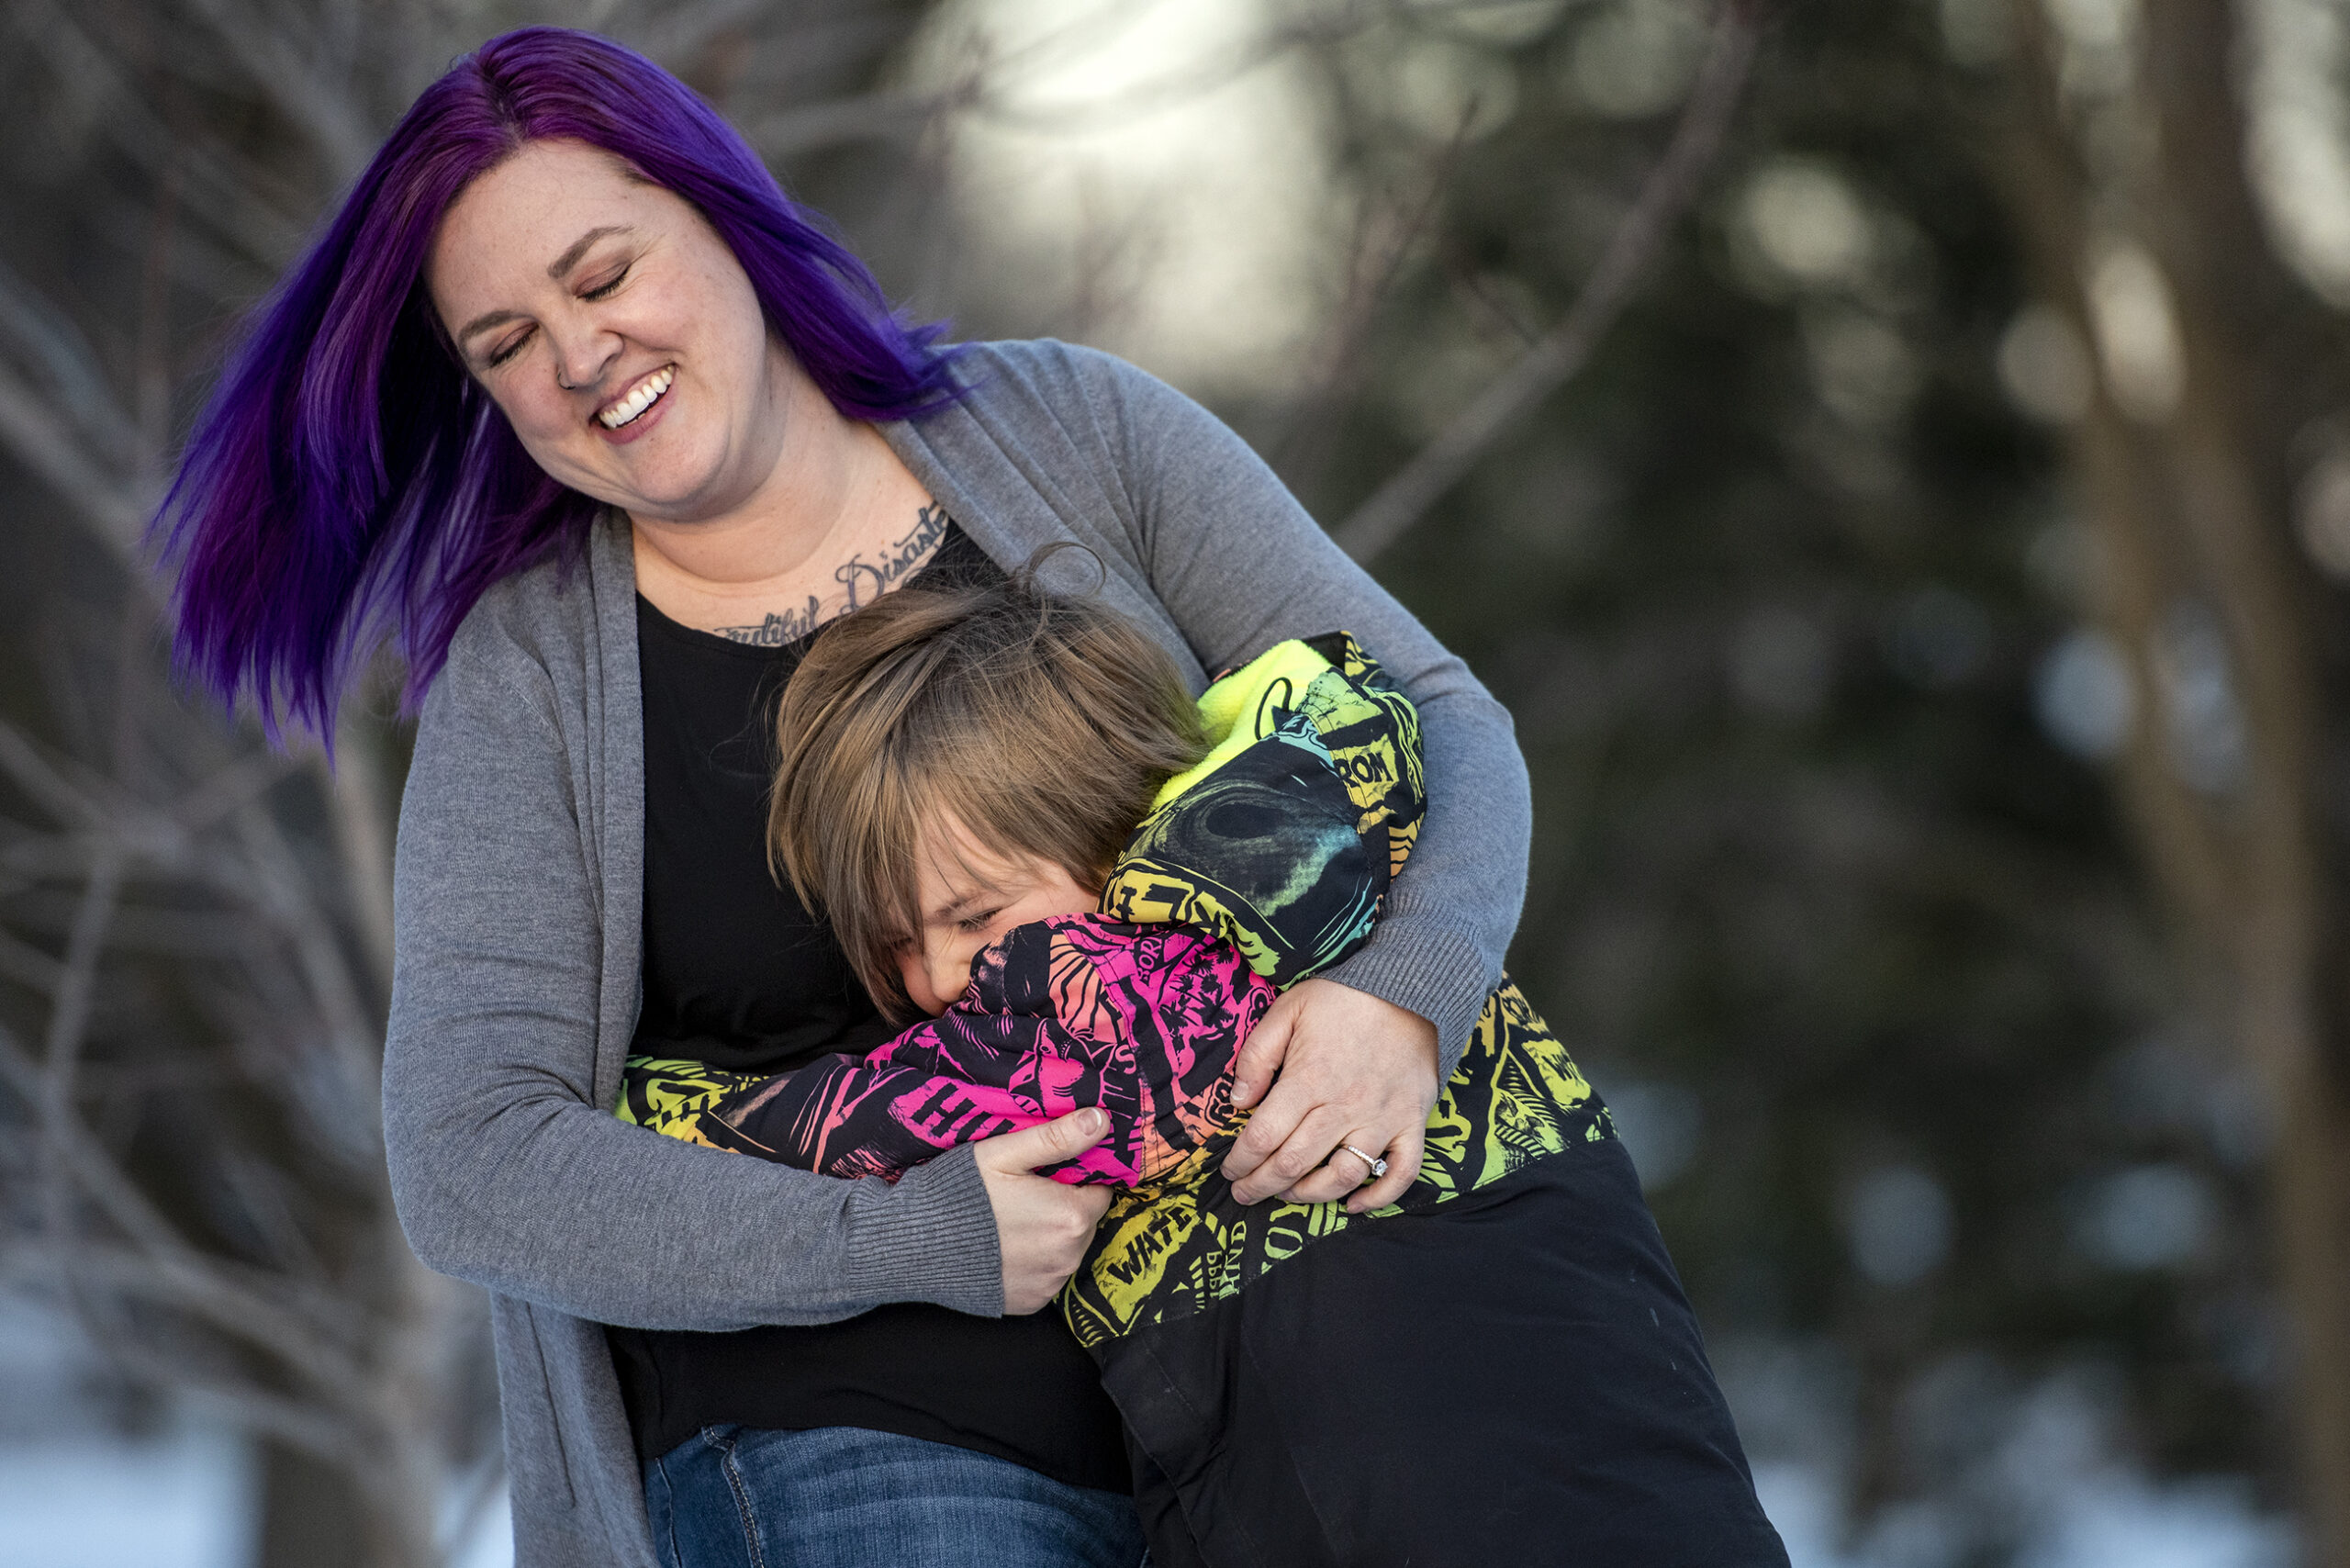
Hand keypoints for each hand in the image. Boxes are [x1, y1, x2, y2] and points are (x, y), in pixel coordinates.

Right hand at [973, 1108, 1114, 1314]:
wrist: (915, 1246)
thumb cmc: (961, 1194)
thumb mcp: (1006, 1153)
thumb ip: (1058, 1138)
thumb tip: (1101, 1120)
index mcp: (1071, 1216)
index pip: (1099, 1192)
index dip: (1077, 1180)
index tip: (1050, 1174)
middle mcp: (1069, 1256)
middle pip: (1085, 1223)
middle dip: (1065, 1208)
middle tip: (1025, 1196)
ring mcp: (1050, 1283)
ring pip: (1067, 1251)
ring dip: (1051, 1237)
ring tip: (1011, 1222)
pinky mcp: (1031, 1303)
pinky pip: (1047, 1276)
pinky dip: (1034, 1263)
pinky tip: (1004, 1248)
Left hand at [1220, 978, 1438, 1213]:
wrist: (1409, 986)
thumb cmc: (1342, 998)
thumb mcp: (1287, 1010)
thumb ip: (1256, 1056)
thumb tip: (1237, 1101)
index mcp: (1309, 1079)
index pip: (1264, 1136)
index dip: (1241, 1162)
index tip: (1230, 1171)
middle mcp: (1345, 1106)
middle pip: (1295, 1163)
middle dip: (1262, 1186)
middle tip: (1245, 1193)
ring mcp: (1382, 1118)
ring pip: (1342, 1176)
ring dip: (1309, 1195)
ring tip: (1287, 1195)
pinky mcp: (1412, 1122)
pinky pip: (1401, 1173)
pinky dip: (1378, 1197)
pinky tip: (1353, 1205)